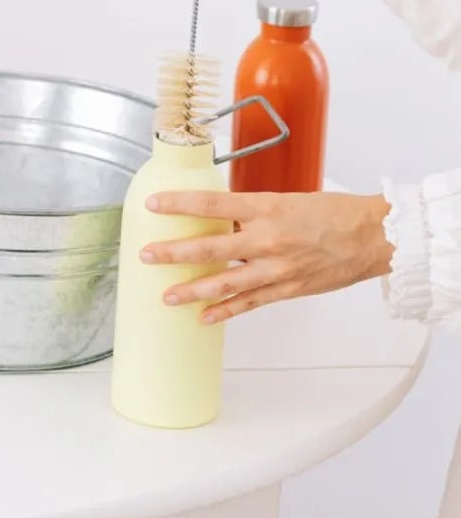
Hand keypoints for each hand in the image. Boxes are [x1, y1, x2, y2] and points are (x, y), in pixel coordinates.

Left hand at [140, 189, 392, 322]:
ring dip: (192, 290)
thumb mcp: (286, 199)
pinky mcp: (286, 289)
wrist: (373, 237)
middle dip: (173, 253)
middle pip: (209, 248)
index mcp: (265, 208)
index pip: (211, 204)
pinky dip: (224, 311)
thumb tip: (215, 218)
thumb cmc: (332, 212)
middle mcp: (267, 239)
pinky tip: (202, 318)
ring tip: (166, 295)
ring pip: (225, 282)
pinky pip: (249, 303)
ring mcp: (276, 268)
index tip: (152, 204)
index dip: (178, 204)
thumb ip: (251, 212)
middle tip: (145, 255)